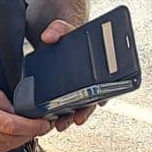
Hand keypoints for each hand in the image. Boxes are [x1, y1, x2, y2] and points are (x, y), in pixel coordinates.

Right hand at [0, 75, 50, 151]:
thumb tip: (12, 108)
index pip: (14, 127)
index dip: (33, 127)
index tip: (44, 123)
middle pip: (11, 141)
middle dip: (29, 134)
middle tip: (39, 126)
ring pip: (1, 148)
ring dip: (16, 140)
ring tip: (25, 130)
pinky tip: (2, 133)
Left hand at [36, 16, 94, 130]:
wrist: (54, 34)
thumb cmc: (66, 33)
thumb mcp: (63, 27)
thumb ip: (58, 28)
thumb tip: (49, 36)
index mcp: (94, 65)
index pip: (103, 82)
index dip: (103, 94)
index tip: (100, 103)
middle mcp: (86, 79)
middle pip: (89, 99)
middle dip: (83, 111)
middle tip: (77, 118)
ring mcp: (73, 86)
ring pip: (75, 105)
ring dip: (69, 116)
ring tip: (61, 124)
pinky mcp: (58, 90)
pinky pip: (60, 104)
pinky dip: (56, 113)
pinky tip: (52, 120)